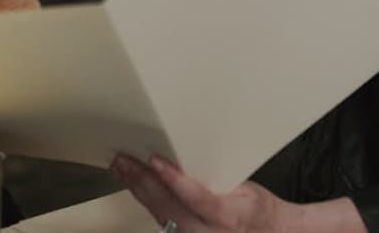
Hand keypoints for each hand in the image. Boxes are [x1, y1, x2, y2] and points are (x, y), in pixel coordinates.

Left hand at [112, 155, 288, 232]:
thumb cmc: (257, 210)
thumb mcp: (246, 188)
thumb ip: (215, 179)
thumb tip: (187, 154)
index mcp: (229, 216)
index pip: (198, 199)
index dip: (174, 180)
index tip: (156, 161)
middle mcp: (208, 232)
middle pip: (170, 207)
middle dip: (143, 181)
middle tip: (124, 159)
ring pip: (160, 214)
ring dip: (138, 190)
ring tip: (121, 168)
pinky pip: (161, 220)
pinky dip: (146, 201)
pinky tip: (133, 186)